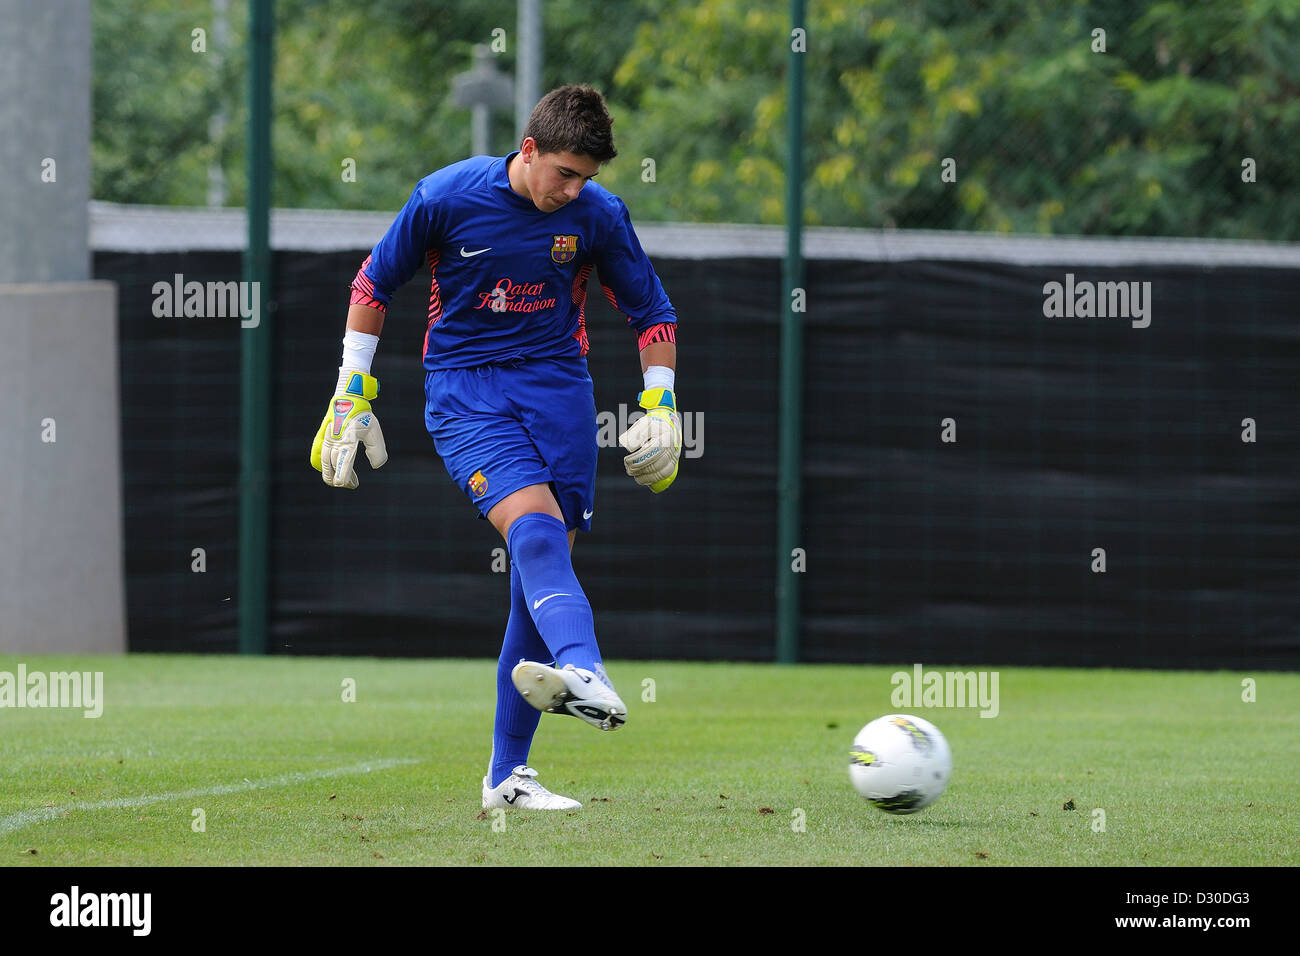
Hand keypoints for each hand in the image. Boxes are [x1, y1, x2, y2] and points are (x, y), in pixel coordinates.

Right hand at [310, 368, 388, 487]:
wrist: (347, 399)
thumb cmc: (362, 416)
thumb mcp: (374, 431)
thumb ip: (377, 450)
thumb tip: (376, 466)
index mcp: (347, 439)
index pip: (343, 461)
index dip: (343, 475)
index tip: (345, 484)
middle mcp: (334, 441)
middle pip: (333, 466)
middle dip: (342, 479)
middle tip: (351, 484)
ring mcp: (326, 440)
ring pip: (324, 463)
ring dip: (332, 474)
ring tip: (339, 481)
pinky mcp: (322, 439)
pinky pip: (318, 456)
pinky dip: (323, 466)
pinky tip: (331, 470)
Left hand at [618, 386, 680, 492]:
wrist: (667, 424)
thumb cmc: (652, 424)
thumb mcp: (642, 424)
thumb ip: (634, 434)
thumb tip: (630, 448)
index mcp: (666, 436)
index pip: (652, 451)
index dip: (638, 458)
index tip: (626, 460)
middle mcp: (673, 447)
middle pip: (657, 463)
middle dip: (640, 468)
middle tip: (628, 468)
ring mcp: (674, 456)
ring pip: (662, 471)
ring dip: (645, 476)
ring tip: (633, 474)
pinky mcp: (673, 463)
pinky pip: (664, 475)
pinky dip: (651, 479)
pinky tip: (640, 479)